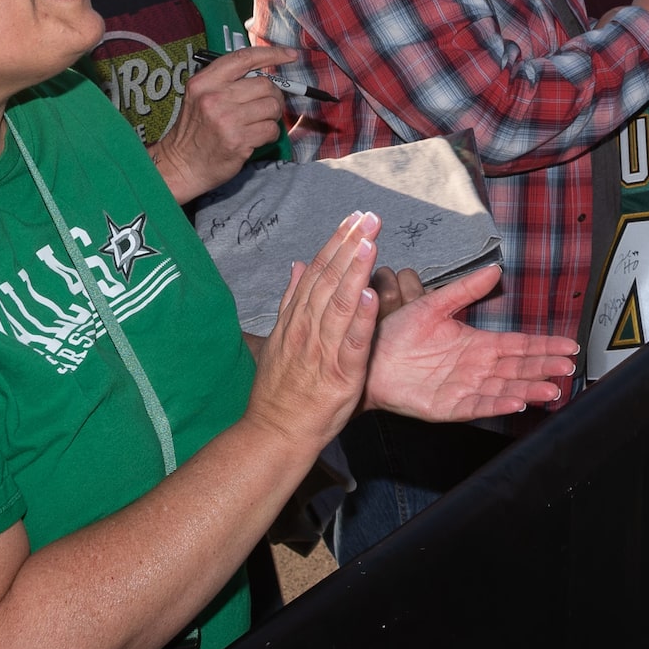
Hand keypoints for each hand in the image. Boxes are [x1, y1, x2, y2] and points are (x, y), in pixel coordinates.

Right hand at [149, 45, 295, 202]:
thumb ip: (227, 82)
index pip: (244, 58)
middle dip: (273, 95)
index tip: (290, 55)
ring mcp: (227, 119)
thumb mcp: (200, 96)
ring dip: (272, 116)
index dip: (272, 54)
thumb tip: (264, 75)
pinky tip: (256, 137)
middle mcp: (214, 97)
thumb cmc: (196, 130)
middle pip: (265, 84)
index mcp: (204, 81)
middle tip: (266, 106)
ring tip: (257, 123)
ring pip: (272, 107)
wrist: (183, 164)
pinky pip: (271, 129)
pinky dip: (269, 133)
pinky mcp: (238, 140)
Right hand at [244, 213, 380, 455]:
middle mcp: (307, 328)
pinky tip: (373, 295)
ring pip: (340, 304)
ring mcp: (322, 350)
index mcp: (296, 318)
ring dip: (355, 271)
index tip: (353, 218)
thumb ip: (290, 300)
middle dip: (350, 245)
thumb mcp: (278, 338)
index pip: (317, 271)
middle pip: (329, 279)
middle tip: (369, 217)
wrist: (274, 431)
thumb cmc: (280, 389)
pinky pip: (352, 342)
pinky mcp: (340, 374)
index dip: (336, 242)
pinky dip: (362, 319)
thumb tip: (296, 264)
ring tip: (371, 242)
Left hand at [365, 265, 578, 419]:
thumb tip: (495, 270)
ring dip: (529, 389)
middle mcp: (476, 368)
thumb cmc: (396, 334)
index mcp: (477, 344)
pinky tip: (517, 401)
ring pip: (505, 389)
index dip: (544, 346)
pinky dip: (498, 404)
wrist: (367, 357)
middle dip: (545, 368)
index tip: (569, 345)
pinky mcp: (448, 407)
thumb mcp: (434, 304)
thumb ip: (465, 290)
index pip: (520, 345)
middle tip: (568, 367)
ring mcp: (464, 389)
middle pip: (519, 369)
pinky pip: (478, 406)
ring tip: (552, 388)